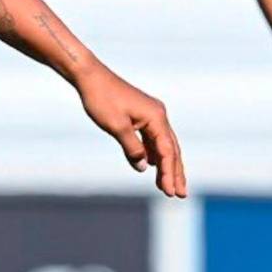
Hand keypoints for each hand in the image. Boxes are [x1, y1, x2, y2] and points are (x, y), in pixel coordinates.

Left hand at [77, 67, 186, 197]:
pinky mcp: (142, 115)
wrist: (91, 77)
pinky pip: (153, 138)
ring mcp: (152, 114)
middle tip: (180, 195)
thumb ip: (132, 149)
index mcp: (156, 117)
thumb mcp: (116, 127)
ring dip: (166, 165)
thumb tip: (145, 167)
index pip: (167, 151)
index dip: (169, 173)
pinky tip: (153, 166)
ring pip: (164, 144)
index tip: (169, 192)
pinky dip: (155, 153)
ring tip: (168, 187)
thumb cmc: (102, 99)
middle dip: (176, 172)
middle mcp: (158, 115)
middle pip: (172, 148)